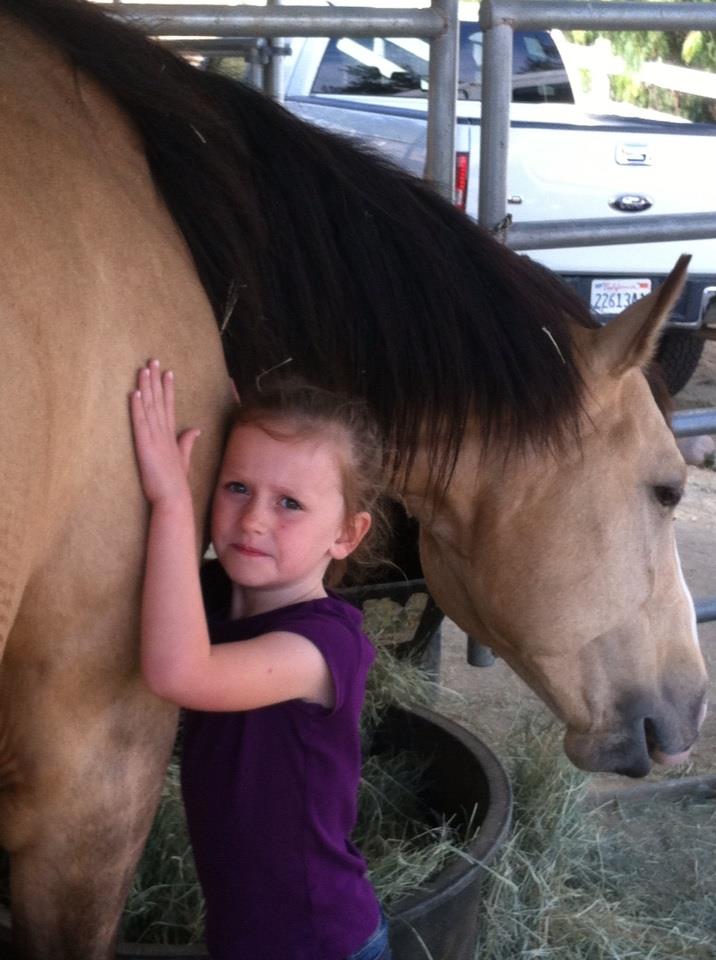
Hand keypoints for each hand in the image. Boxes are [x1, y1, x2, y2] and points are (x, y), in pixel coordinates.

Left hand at [130, 359, 200, 505]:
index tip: (167, 372)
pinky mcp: (145, 446)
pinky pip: (141, 422)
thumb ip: (187, 442)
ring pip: (150, 407)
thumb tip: (196, 429)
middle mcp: (164, 433)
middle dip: (156, 380)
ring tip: (143, 369)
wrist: (174, 499)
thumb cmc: (176, 483)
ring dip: (146, 387)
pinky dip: (137, 407)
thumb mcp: (183, 459)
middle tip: (153, 360)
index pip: (169, 407)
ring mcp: (155, 439)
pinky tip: (135, 392)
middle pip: (160, 401)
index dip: (168, 388)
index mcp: (172, 436)